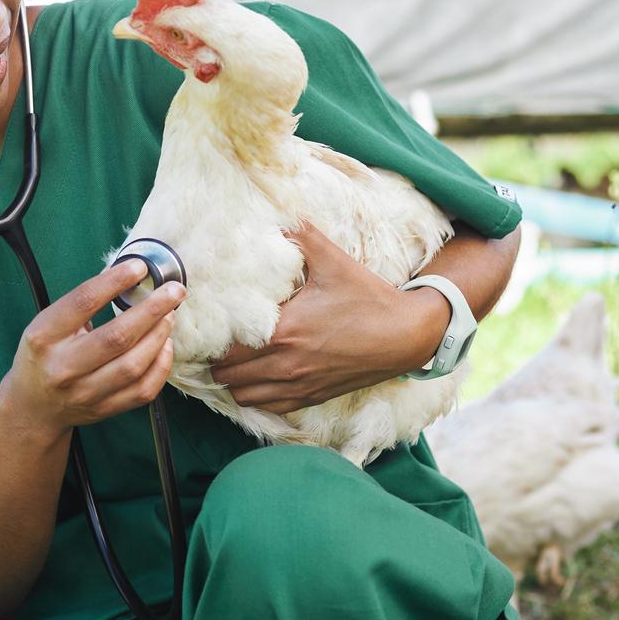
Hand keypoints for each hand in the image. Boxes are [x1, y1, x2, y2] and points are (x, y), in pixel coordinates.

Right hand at [6, 259, 186, 432]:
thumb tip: (130, 275)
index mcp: (44, 336)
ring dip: (159, 336)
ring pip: (134, 365)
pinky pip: (144, 390)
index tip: (139, 268)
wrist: (34, 405)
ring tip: (168, 316)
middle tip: (174, 291)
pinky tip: (163, 346)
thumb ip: (83, 304)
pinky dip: (161, 365)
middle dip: (153, 309)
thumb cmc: (45, 355)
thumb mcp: (47, 324)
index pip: (83, 302)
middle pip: (117, 336)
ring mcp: (84, 392)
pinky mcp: (104, 409)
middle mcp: (63, 367)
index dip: (115, 281)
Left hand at [209, 222, 439, 414]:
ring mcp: (299, 384)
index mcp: (284, 331)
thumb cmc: (369, 298)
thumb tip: (281, 213)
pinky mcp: (313, 397)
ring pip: (244, 396)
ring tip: (236, 361)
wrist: (406, 335)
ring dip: (234, 381)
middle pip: (227, 375)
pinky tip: (260, 378)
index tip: (212, 325)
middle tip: (219, 342)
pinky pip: (269, 406)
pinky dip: (257, 396)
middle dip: (218, 360)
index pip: (226, 347)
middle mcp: (286, 364)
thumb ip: (302, 235)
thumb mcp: (333, 261)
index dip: (213, 338)